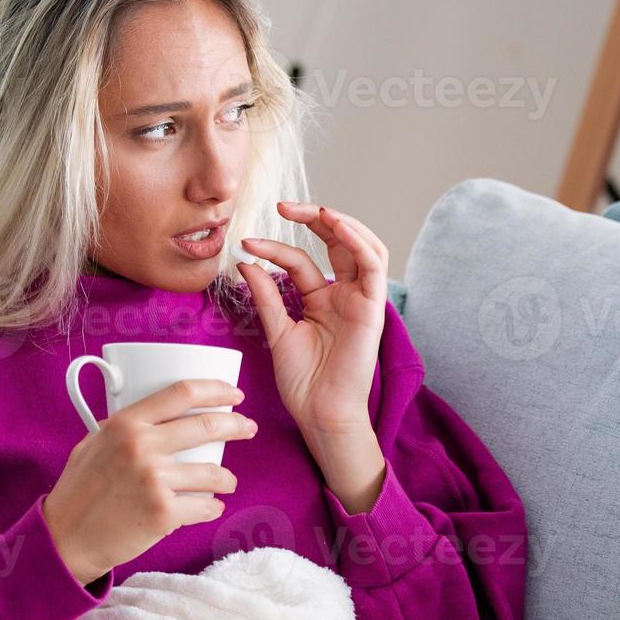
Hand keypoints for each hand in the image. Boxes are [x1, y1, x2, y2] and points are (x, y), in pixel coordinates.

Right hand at [41, 379, 257, 584]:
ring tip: (226, 481)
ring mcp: (155, 481)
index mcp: (126, 423)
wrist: (66, 538)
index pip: (182, 393)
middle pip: (208, 425)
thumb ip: (122, 428)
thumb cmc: (78, 491)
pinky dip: (212, 507)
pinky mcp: (164, 514)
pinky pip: (205, 506)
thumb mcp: (93, 444)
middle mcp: (142, 447)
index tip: (233, 395)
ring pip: (214, 473)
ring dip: (227, 478)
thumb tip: (153, 414)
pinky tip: (210, 506)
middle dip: (236, 424)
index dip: (215, 389)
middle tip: (247, 428)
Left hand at [236, 202, 388, 438]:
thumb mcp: (277, 330)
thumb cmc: (303, 381)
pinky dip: (358, 240)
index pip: (301, 260)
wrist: (320, 412)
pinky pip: (373, 264)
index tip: (247, 242)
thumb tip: (246, 262)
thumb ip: (266, 296)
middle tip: (283, 207)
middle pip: (338, 242)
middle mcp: (344, 295)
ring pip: (362, 245)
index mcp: (322, 300)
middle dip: (313, 218)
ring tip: (313, 209)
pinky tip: (336, 224)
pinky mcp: (372, 306)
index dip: (275, 246)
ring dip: (340, 222)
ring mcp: (361, 299)